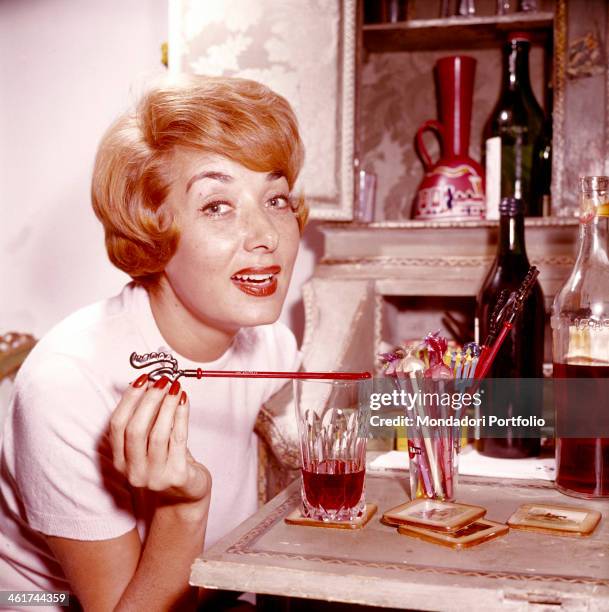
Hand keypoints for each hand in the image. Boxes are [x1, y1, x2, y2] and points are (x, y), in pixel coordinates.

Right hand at [110, 375, 210, 505]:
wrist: (185, 494)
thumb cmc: (167, 460)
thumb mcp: (150, 441)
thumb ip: (146, 417)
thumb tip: (148, 383)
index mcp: (120, 460)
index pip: (116, 426)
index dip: (128, 400)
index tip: (142, 379)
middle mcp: (133, 471)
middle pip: (135, 430)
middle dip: (149, 400)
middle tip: (162, 381)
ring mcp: (154, 476)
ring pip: (157, 434)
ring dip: (167, 406)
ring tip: (176, 387)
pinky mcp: (176, 476)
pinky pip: (178, 440)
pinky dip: (181, 416)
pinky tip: (185, 401)